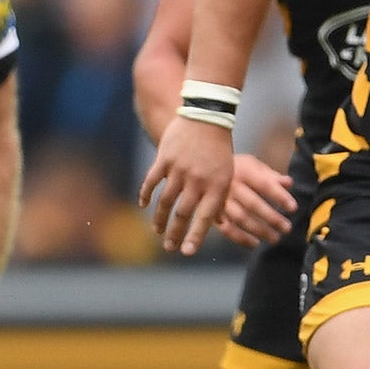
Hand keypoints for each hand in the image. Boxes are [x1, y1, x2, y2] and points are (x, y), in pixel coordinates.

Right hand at [138, 117, 234, 255]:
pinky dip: (145, 194)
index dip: (195, 237)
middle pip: (182, 213)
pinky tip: (143, 205)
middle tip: (168, 247)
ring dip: (159, 219)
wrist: (207, 116)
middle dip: (174, 234)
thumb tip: (218, 223)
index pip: (204, 218)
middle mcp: (198, 180)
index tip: (186, 252)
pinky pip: (151, 181)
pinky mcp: (165, 159)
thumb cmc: (218, 149)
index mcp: (216, 186)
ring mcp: (179, 169)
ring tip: (157, 231)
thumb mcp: (226, 173)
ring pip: (165, 201)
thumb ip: (220, 198)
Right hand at [216, 154, 295, 247]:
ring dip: (259, 230)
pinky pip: (226, 229)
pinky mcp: (212, 214)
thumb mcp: (252, 164)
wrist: (202, 169)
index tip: (293, 208)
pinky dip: (240, 238)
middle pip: (253, 204)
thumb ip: (270, 175)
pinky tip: (254, 243)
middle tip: (287, 228)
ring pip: (240, 218)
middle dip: (272, 218)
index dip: (279, 197)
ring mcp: (219, 201)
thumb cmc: (234, 168)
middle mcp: (230, 186)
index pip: (264, 185)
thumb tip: (288, 183)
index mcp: (243, 171)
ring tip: (275, 238)